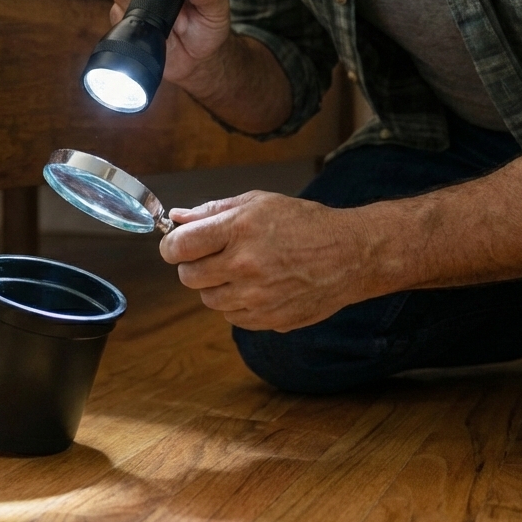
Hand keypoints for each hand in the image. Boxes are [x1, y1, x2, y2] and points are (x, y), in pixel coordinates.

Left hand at [159, 192, 371, 330]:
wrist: (350, 255)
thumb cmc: (304, 224)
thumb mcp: (258, 202)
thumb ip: (213, 210)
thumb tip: (177, 217)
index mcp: (239, 230)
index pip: (179, 246)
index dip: (171, 246)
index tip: (176, 245)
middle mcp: (245, 265)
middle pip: (188, 276)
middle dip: (193, 265)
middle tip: (212, 256)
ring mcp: (257, 296)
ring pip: (209, 299)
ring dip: (216, 286)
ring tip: (241, 270)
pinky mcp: (269, 319)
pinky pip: (232, 317)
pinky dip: (237, 304)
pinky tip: (257, 286)